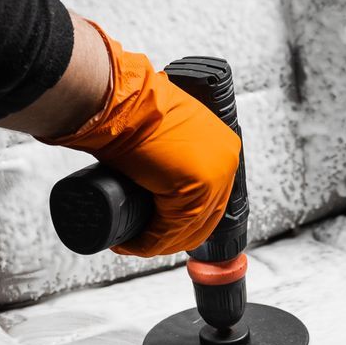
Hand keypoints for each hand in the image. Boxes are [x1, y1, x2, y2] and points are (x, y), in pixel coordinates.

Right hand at [45, 20, 239, 257]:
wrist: (119, 100)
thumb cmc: (132, 108)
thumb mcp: (163, 130)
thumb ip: (170, 148)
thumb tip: (157, 173)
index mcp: (223, 146)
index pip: (211, 198)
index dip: (183, 220)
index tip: (158, 227)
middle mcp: (225, 161)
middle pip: (203, 218)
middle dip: (171, 236)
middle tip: (142, 239)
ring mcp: (215, 176)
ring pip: (187, 229)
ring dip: (157, 243)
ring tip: (130, 242)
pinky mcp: (195, 191)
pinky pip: (170, 230)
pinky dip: (148, 243)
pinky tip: (130, 244)